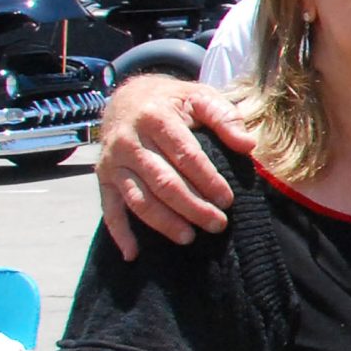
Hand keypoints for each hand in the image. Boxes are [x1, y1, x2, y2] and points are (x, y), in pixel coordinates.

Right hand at [95, 75, 254, 256]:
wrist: (127, 97)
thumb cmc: (172, 101)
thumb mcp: (200, 96)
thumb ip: (225, 117)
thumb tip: (248, 145)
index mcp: (155, 118)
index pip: (186, 156)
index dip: (207, 180)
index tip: (227, 200)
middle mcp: (129, 141)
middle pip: (163, 182)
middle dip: (192, 206)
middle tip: (217, 225)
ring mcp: (113, 161)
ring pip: (138, 198)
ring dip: (163, 222)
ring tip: (189, 237)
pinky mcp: (103, 177)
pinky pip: (109, 208)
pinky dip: (119, 233)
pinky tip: (133, 254)